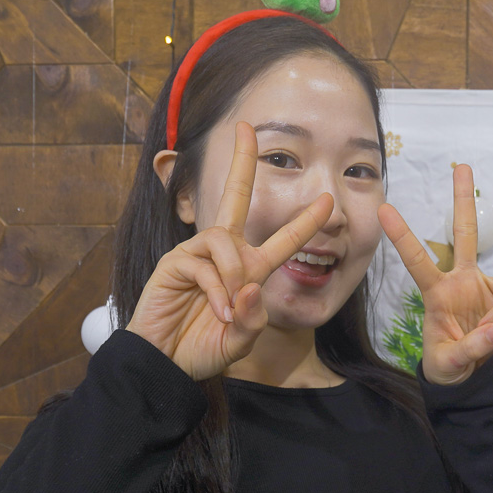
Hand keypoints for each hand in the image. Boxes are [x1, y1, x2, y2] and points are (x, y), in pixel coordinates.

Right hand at [125, 122, 333, 380]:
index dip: (306, 221)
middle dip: (242, 161)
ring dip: (235, 274)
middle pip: (235, 196)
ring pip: (225, 240)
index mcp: (249, 270)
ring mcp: (197, 255)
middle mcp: (225, 255)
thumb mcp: (240, 340)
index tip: (328, 199)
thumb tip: (251, 286)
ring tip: (232, 308)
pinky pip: (204, 264)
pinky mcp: (175, 263)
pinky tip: (219, 311)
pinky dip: (217, 290)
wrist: (165, 364)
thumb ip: (254, 319)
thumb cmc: (201, 350)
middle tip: (246, 128)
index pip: (282, 239)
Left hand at [379, 164, 492, 385]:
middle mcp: (461, 281)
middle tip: (462, 166)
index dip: (402, 235)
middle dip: (463, 201)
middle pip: (465, 234)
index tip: (383, 209)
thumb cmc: (448, 364)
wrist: (469, 376)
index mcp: (437, 292)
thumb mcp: (449, 363)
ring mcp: (485, 287)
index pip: (418, 260)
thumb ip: (470, 349)